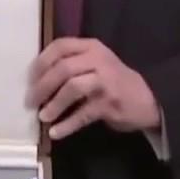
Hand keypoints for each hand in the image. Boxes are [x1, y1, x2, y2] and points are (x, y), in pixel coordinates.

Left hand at [27, 37, 159, 139]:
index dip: (42, 61)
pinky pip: (82, 114)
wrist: (148, 99)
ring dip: (54, 104)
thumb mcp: (97, 62)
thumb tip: (38, 78)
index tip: (30, 77)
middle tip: (31, 101)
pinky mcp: (109, 104)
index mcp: (91, 47)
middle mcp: (98, 60)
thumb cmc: (115, 80)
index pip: (60, 45)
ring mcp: (105, 82)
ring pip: (72, 88)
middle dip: (42, 86)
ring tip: (42, 117)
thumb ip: (74, 62)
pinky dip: (67, 125)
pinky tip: (56, 132)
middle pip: (63, 68)